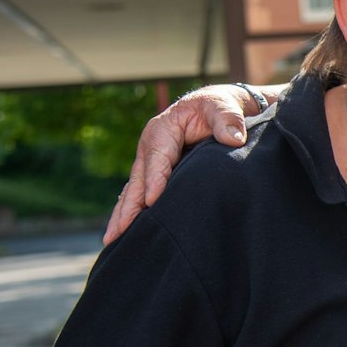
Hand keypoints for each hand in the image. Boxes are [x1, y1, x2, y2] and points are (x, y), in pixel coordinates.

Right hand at [104, 85, 254, 244]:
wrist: (214, 107)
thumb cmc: (217, 107)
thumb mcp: (223, 107)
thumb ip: (227, 120)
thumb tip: (234, 138)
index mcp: (162, 131)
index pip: (157, 159)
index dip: (155, 180)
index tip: (153, 202)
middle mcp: (150, 148)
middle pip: (138, 180)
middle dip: (128, 206)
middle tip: (120, 232)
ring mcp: (149, 162)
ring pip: (134, 191)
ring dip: (123, 214)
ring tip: (112, 240)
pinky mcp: (154, 172)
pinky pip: (140, 193)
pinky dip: (131, 211)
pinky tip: (124, 232)